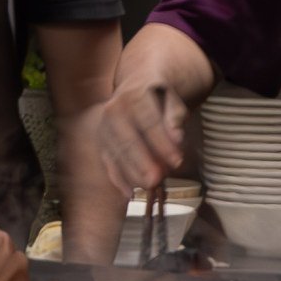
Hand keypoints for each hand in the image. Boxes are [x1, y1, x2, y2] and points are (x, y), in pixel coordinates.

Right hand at [66, 79, 189, 207]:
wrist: (138, 87)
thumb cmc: (160, 96)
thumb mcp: (172, 99)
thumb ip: (175, 117)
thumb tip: (178, 137)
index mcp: (133, 96)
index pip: (148, 122)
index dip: (162, 143)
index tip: (178, 161)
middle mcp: (113, 111)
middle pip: (128, 140)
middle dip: (142, 162)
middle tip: (156, 180)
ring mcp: (104, 127)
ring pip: (116, 154)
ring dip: (132, 173)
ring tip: (148, 188)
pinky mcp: (103, 142)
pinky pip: (109, 162)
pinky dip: (118, 179)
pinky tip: (130, 193)